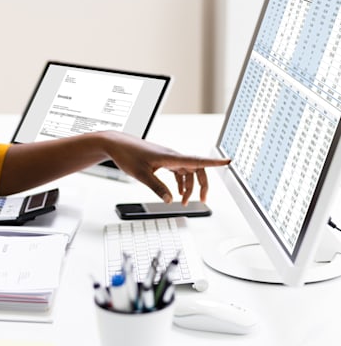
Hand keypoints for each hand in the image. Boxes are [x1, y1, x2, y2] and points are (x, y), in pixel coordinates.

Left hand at [102, 132, 230, 203]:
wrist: (116, 144)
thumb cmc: (127, 154)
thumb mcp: (141, 174)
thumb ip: (157, 188)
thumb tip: (170, 200)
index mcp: (170, 157)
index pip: (197, 160)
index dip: (214, 162)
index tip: (228, 161)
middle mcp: (172, 156)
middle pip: (196, 168)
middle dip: (202, 184)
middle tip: (203, 200)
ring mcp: (168, 157)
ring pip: (187, 171)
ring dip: (189, 186)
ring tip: (184, 201)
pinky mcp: (162, 159)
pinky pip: (178, 171)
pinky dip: (180, 182)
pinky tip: (176, 192)